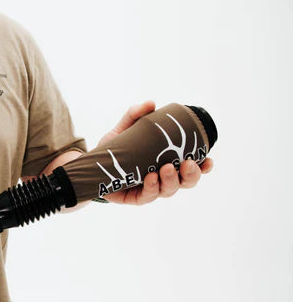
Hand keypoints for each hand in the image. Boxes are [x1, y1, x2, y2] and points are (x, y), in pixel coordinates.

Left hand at [96, 100, 213, 205]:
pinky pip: (148, 196)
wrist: (92, 165)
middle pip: (186, 182)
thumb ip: (135, 114)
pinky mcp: (136, 198)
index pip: (192, 167)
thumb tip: (151, 103)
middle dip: (191, 175)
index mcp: (168, 162)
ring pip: (169, 190)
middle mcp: (163, 178)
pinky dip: (151, 187)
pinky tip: (150, 178)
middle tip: (187, 164)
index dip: (204, 167)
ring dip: (171, 180)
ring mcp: (151, 189)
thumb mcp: (124, 129)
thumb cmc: (115, 148)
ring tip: (166, 168)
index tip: (209, 160)